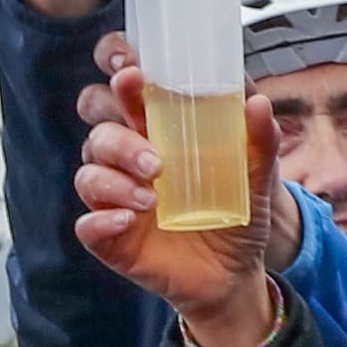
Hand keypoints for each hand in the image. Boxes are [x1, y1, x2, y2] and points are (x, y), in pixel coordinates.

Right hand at [70, 58, 281, 346]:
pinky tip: (128, 222)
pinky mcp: (111, 237)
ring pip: (89, 173)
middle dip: (119, 139)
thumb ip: (259, 141)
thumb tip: (257, 103)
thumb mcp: (257, 177)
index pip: (124, 91)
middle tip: (155, 162)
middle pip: (100, 131)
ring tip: (151, 199)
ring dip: (114, 181)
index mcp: (159, 131)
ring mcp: (117, 198)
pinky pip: (87, 223)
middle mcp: (130, 159)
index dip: (116, 72)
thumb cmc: (237, 214)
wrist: (234, 276)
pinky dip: (101, 220)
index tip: (129, 70)